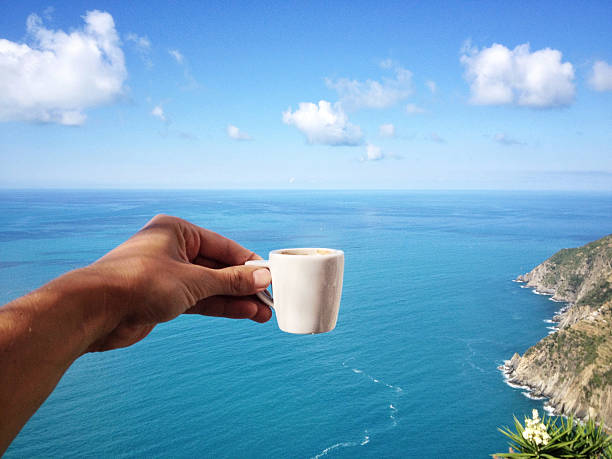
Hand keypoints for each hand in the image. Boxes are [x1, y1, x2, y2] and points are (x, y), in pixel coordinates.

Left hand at [85, 214, 271, 350]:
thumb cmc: (138, 284)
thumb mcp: (193, 280)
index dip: (248, 262)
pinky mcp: (163, 298)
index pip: (223, 245)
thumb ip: (230, 280)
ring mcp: (167, 275)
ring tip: (262, 313)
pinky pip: (199, 300)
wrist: (94, 312)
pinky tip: (243, 313)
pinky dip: (219, 306)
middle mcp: (173, 249)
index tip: (270, 277)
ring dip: (235, 299)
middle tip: (269, 300)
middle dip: (243, 285)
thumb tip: (262, 277)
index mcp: (177, 231)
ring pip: (210, 286)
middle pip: (217, 267)